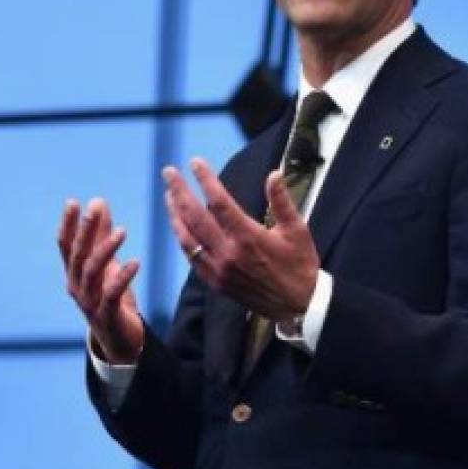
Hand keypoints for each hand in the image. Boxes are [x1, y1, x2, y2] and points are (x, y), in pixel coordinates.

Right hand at [57, 197, 143, 362]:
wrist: (119, 341)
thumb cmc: (111, 298)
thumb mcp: (108, 263)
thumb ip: (101, 235)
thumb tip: (99, 202)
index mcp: (74, 273)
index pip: (65, 245)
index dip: (68, 224)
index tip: (73, 202)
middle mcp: (76, 286)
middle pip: (78, 255)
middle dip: (85, 230)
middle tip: (95, 207)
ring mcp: (89, 302)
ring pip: (92, 272)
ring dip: (106, 249)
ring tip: (123, 231)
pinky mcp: (106, 315)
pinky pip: (111, 294)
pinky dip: (122, 277)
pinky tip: (136, 262)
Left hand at [163, 158, 318, 321]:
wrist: (298, 305)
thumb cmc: (299, 264)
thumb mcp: (297, 229)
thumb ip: (281, 201)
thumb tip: (274, 173)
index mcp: (249, 237)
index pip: (219, 202)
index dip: (205, 180)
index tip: (195, 163)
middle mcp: (229, 253)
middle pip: (195, 217)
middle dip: (179, 192)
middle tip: (168, 173)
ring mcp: (219, 270)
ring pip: (188, 238)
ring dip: (175, 215)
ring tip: (168, 196)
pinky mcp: (216, 283)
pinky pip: (192, 258)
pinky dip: (183, 239)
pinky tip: (179, 226)